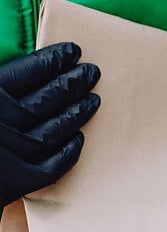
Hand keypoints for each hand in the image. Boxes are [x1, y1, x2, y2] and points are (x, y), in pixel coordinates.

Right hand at [0, 42, 100, 206]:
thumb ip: (2, 78)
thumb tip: (19, 55)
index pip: (30, 70)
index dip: (55, 60)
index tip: (73, 51)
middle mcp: (2, 121)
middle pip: (48, 98)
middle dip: (73, 83)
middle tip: (92, 72)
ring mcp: (11, 151)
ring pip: (55, 129)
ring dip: (77, 113)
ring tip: (93, 100)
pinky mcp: (17, 180)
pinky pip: (53, 165)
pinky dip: (69, 151)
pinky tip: (78, 138)